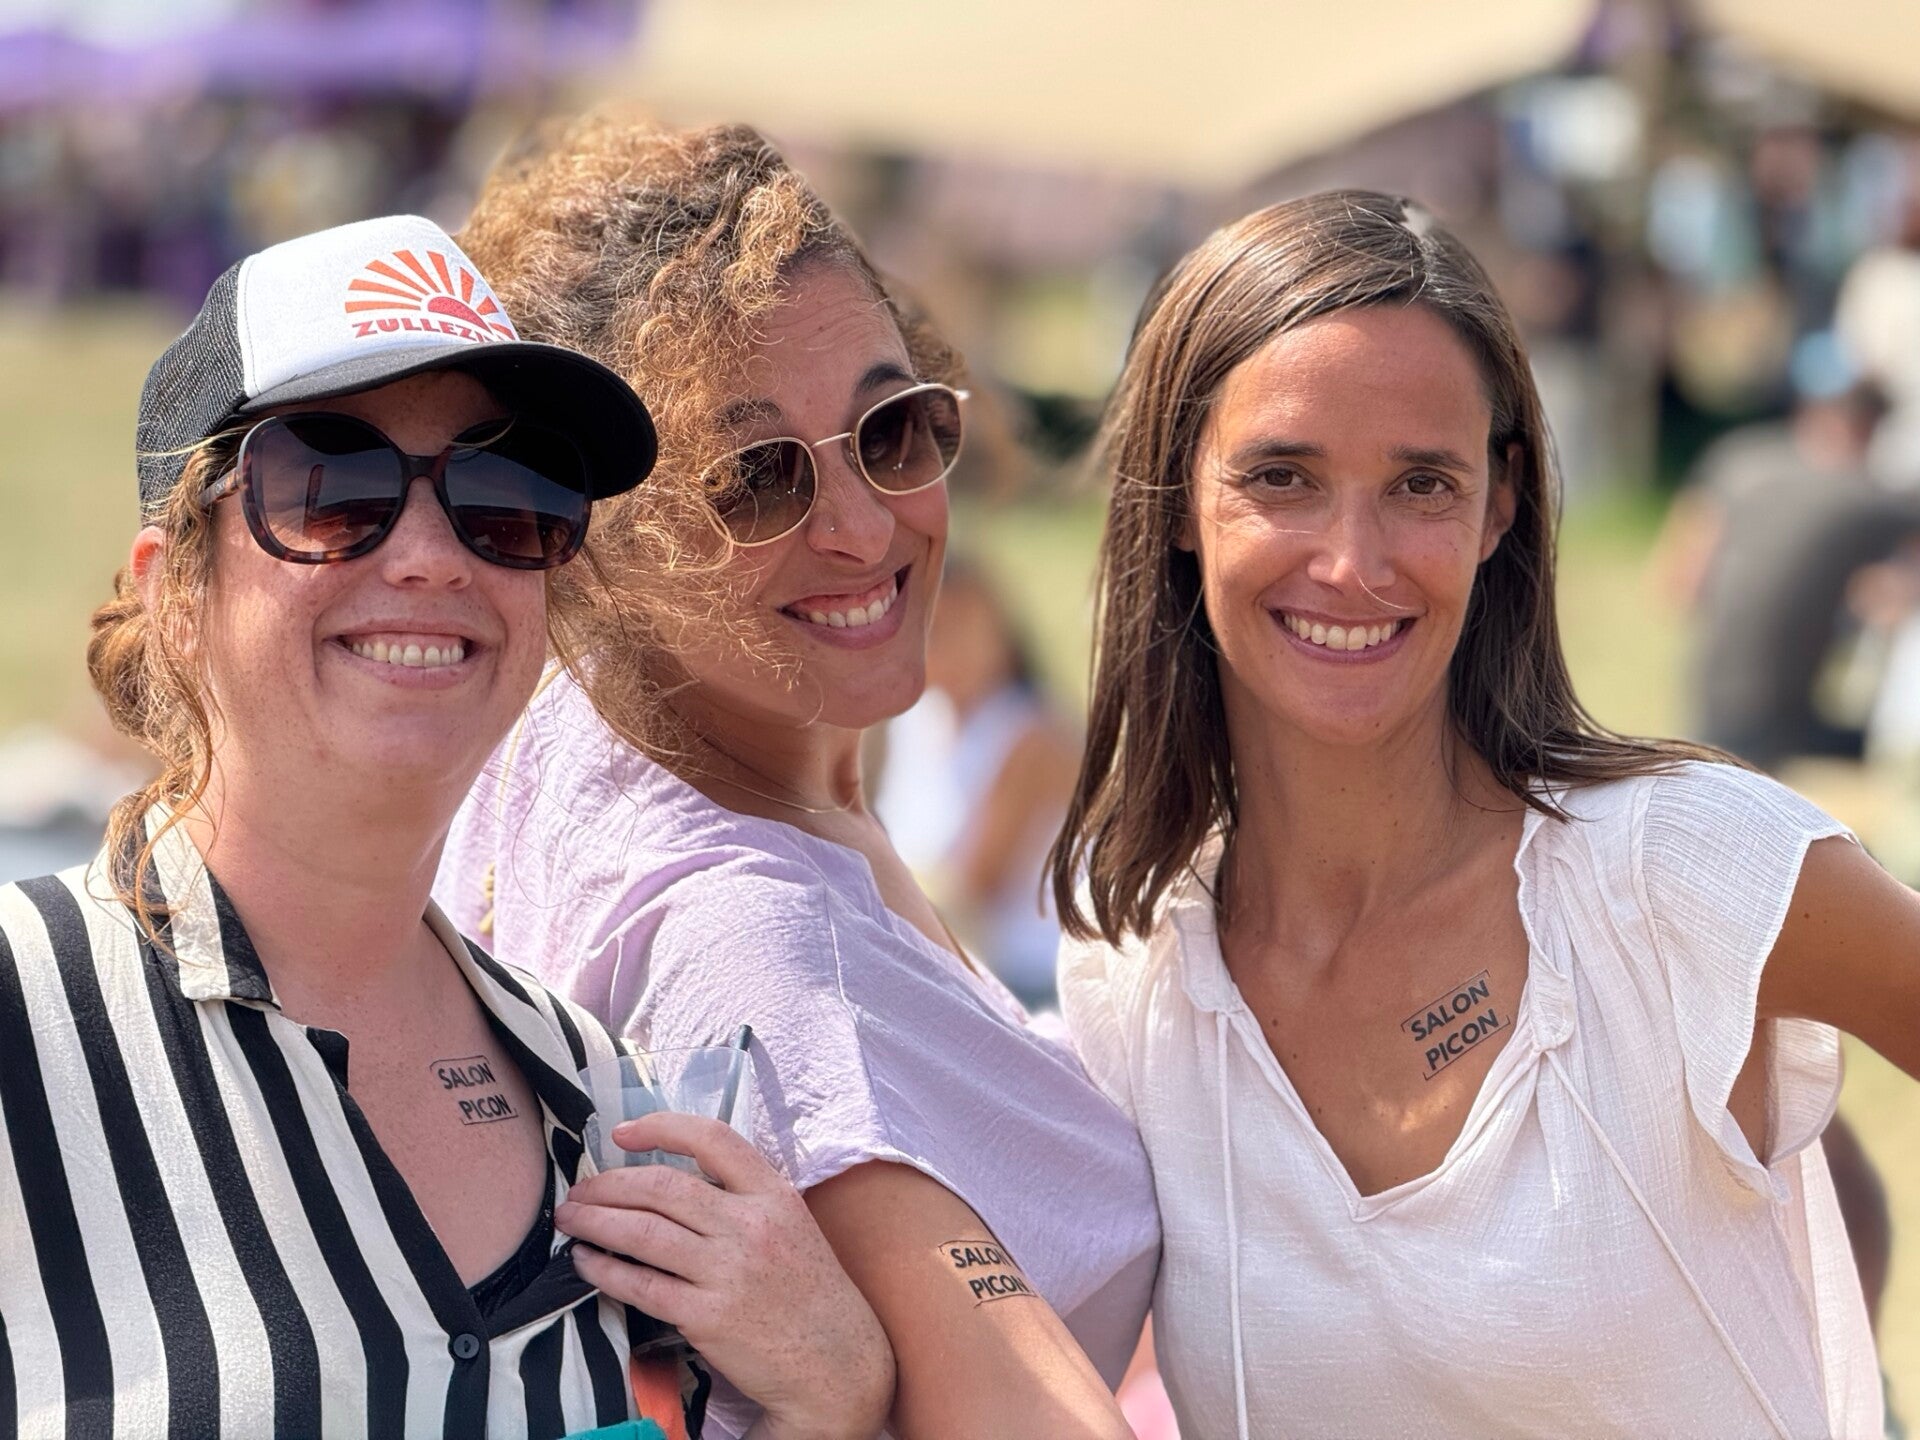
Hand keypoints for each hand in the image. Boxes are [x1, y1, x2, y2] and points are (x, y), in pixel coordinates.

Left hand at [557, 1111, 893, 1439]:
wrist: (837, 1363)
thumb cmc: (809, 1293)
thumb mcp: (791, 1225)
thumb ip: (743, 1198)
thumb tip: (671, 1181)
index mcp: (773, 1194)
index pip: (712, 1138)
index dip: (660, 1127)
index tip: (622, 1133)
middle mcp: (751, 1225)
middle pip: (662, 1186)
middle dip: (608, 1183)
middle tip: (580, 1189)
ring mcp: (729, 1272)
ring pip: (643, 1232)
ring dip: (595, 1221)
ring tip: (570, 1218)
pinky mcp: (707, 1317)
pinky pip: (641, 1285)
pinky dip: (605, 1270)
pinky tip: (587, 1262)